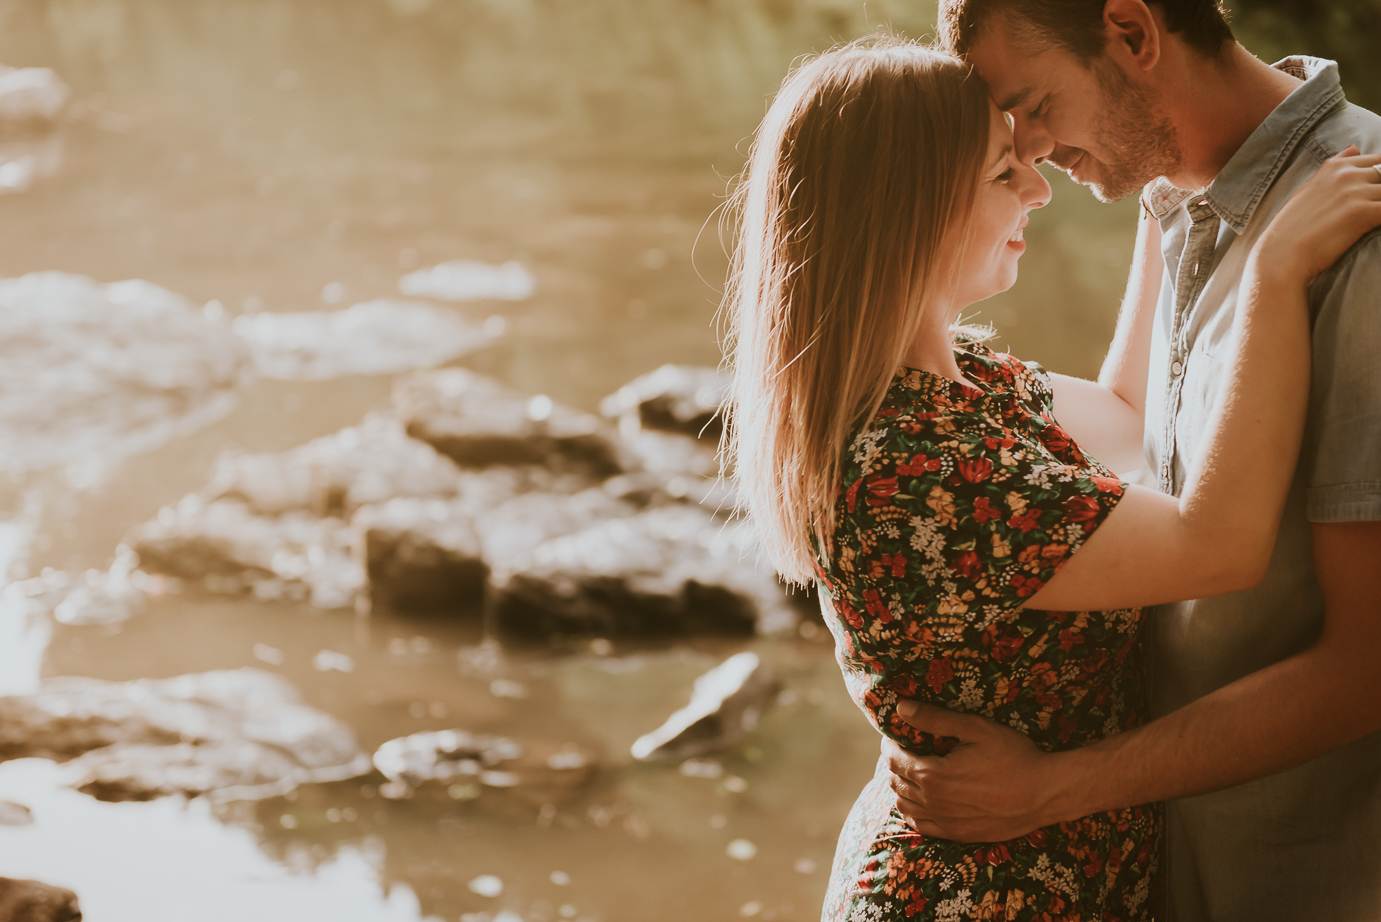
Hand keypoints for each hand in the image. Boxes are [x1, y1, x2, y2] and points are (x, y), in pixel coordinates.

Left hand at [884, 700, 1061, 842]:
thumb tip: (902, 707)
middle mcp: (933, 802)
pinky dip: (913, 811)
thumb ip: (935, 719)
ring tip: (911, 772)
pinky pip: (921, 826)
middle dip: (893, 763)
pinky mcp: (957, 834)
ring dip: (900, 787)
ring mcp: (945, 822)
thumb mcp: (975, 728)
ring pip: (904, 806)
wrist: (1044, 794)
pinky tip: (921, 799)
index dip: (889, 745)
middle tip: (903, 749)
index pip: (893, 759)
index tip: (896, 735)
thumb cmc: (1013, 756)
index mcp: (932, 775)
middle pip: (895, 781)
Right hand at [1255, 146, 1380, 282]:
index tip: (1373, 195)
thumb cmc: (1293, 227)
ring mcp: (1355, 192)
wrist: (1282, 255)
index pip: (1378, 160)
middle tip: (1369, 207)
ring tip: (1371, 216)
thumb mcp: (1309, 189)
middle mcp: (1346, 174)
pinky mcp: (1364, 212)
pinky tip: (1374, 223)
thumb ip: (1334, 169)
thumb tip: (1354, 148)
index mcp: (1334, 166)